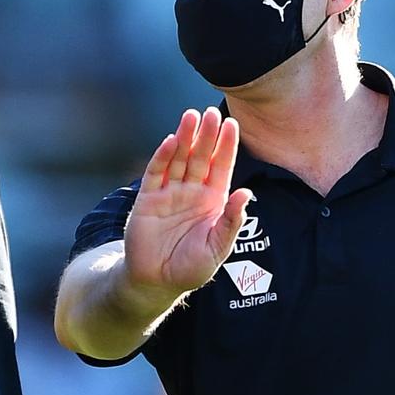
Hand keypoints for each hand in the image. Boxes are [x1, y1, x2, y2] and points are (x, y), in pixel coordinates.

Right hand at [123, 107, 253, 297]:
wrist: (156, 281)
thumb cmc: (190, 267)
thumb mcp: (217, 247)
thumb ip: (231, 221)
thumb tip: (246, 192)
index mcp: (213, 201)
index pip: (222, 167)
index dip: (227, 146)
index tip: (232, 124)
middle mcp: (192, 192)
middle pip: (201, 157)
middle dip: (206, 135)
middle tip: (211, 113)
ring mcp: (170, 193)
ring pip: (179, 159)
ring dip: (185, 138)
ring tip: (190, 116)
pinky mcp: (148, 199)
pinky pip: (156, 173)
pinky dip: (162, 156)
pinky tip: (170, 141)